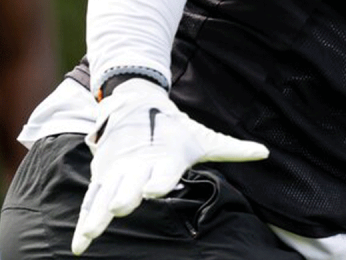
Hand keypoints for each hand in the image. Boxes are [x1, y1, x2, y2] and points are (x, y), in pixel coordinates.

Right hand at [71, 78, 269, 254]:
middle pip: (130, 182)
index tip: (153, 190)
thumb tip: (265, 152)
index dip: (159, 180)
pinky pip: (91, 200)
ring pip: (105, 194)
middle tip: (119, 207)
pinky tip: (80, 244)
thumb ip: (232, 150)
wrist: (136, 102)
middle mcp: (138, 163)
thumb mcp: (204, 138)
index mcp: (166, 156)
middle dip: (124, 194)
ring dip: (97, 214)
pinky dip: (85, 220)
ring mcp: (116, 169)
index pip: (163, 170)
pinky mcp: (102, 174)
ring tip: (90, 235)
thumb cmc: (176, 128)